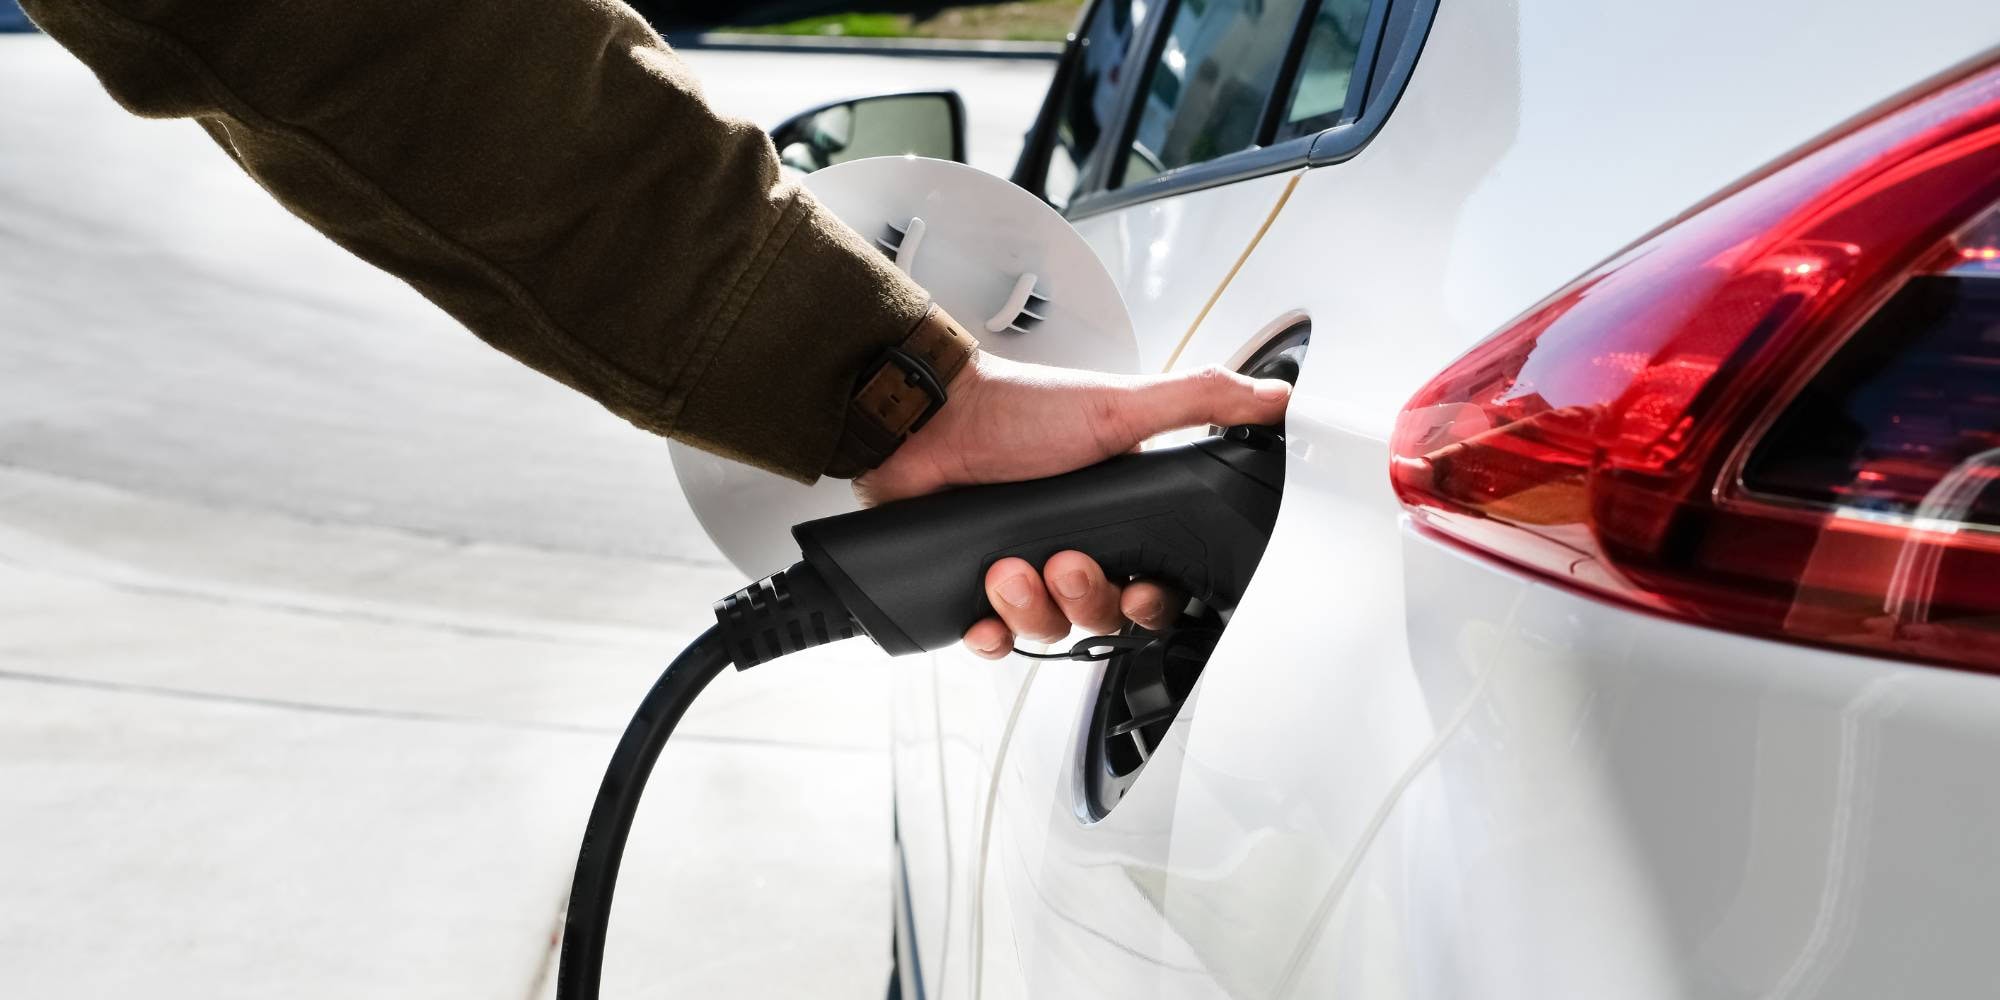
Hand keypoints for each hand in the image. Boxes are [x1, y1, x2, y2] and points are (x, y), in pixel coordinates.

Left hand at [854, 350, 1291, 658]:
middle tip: (1064, 562)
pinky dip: (990, 637)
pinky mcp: (973, 587)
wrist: (928, 419)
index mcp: (1117, 515)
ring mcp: (1022, 570)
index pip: (1155, 586)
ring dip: (1031, 608)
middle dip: (1087, 598)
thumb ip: (1200, 403)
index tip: (1141, 590)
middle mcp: (1074, 546)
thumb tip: (1273, 398)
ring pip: (1047, 631)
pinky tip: (982, 618)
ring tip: (1008, 566)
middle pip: (1103, 617)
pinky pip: (993, 641)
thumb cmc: (1018, 409)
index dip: (1153, 602)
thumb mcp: (1121, 404)